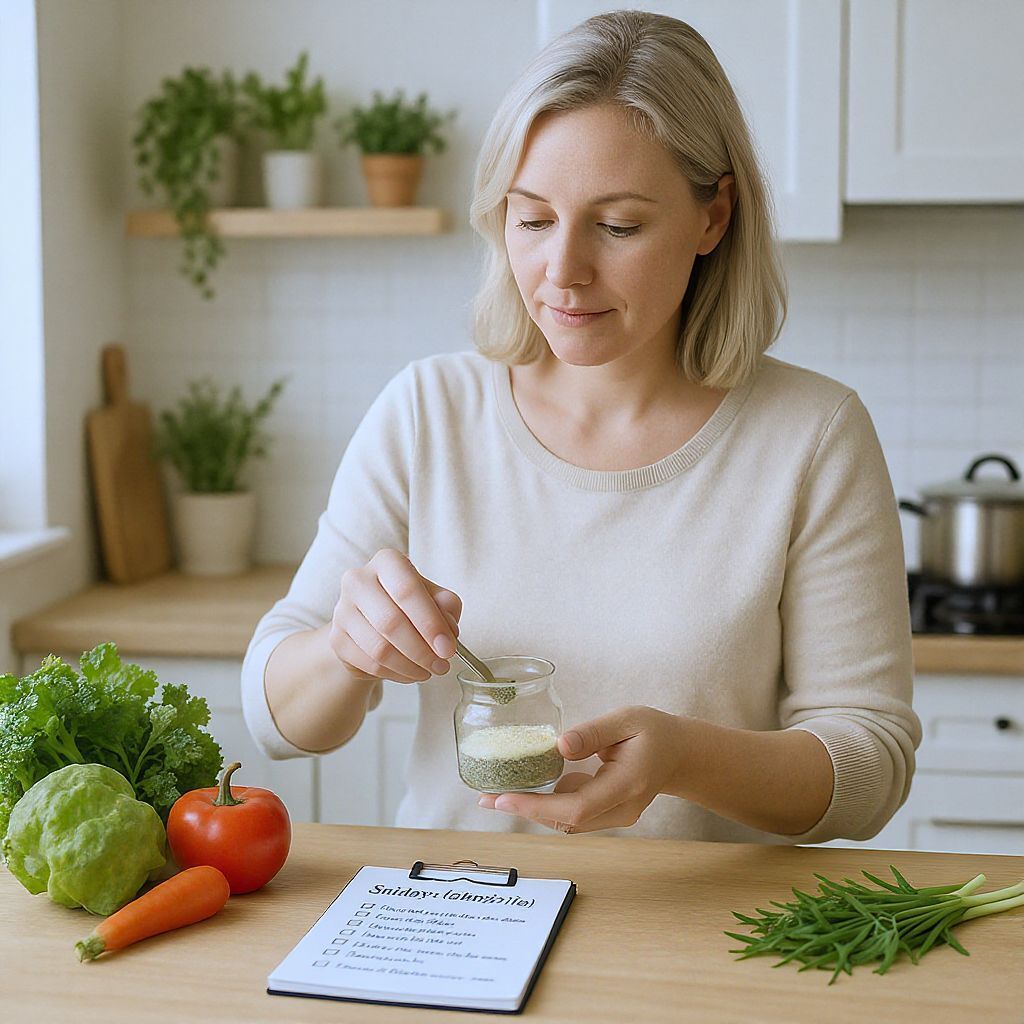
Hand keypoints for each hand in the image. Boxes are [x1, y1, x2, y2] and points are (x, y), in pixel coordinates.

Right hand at [328, 548, 461, 682]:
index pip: (407, 590)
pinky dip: (395, 673)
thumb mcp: (436, 598)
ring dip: (410, 666)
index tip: (447, 648)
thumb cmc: (410, 604)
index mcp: (387, 562)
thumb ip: (446, 608)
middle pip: (390, 622)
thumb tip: (448, 632)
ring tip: (428, 670)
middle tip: (441, 665)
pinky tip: (410, 672)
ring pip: (379, 648)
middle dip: (422, 650)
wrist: (376, 620)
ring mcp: (343, 610)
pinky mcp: (336, 638)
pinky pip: (369, 664)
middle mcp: (359, 580)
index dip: (430, 622)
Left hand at [477, 706, 684, 833]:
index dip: (537, 807)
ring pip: (568, 822)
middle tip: (486, 797)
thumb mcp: (627, 719)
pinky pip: (574, 815)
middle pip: (566, 821)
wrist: (680, 755)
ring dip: (534, 808)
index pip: (576, 807)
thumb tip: (559, 746)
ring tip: (499, 792)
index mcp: (627, 785)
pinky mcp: (608, 814)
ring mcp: (616, 816)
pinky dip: (550, 803)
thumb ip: (593, 733)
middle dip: (525, 810)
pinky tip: (535, 783)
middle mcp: (621, 809)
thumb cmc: (655, 732)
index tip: (504, 798)